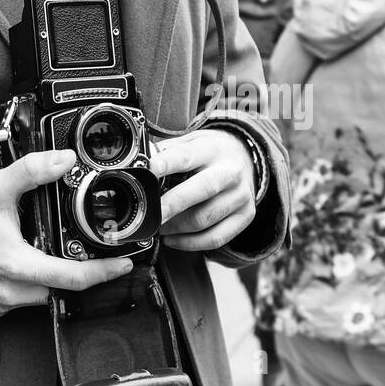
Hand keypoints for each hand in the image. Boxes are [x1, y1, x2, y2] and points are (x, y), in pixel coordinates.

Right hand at [0, 149, 134, 317]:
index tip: (120, 265)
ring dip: (51, 278)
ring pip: (42, 296)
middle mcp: (7, 288)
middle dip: (73, 273)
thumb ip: (32, 170)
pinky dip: (31, 284)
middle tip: (82, 252)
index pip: (70, 277)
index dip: (101, 272)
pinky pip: (23, 299)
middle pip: (59, 289)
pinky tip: (26, 263)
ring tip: (48, 253)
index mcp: (14, 263)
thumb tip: (63, 160)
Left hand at [150, 129, 255, 251]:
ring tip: (157, 226)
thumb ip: (166, 152)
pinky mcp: (246, 215)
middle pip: (201, 190)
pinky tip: (173, 239)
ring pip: (204, 219)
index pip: (187, 156)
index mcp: (212, 149)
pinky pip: (215, 238)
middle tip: (149, 214)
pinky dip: (189, 243)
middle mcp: (231, 172)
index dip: (167, 163)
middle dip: (171, 205)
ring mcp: (241, 195)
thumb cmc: (208, 154)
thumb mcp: (190, 142)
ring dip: (175, 227)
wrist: (246, 158)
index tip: (149, 170)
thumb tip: (137, 164)